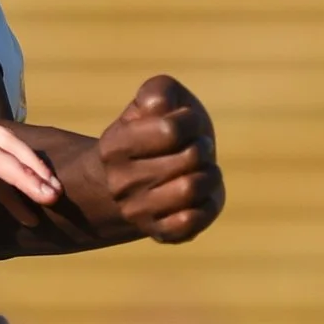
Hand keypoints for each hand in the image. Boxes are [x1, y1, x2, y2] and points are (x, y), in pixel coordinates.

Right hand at [98, 75, 222, 243]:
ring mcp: (137, 212)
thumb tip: (159, 107)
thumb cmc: (154, 130)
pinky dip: (208, 204)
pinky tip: (200, 197)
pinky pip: (193, 221)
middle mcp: (120, 183)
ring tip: (201, 171)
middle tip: (193, 149)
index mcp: (113, 146)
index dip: (189, 121)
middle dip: (201, 147)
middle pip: (190, 158)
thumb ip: (158, 90)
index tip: (182, 125)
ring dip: (210, 175)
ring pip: (193, 189)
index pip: (171, 130)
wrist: (140, 176)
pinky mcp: (159, 232)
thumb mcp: (155, 99)